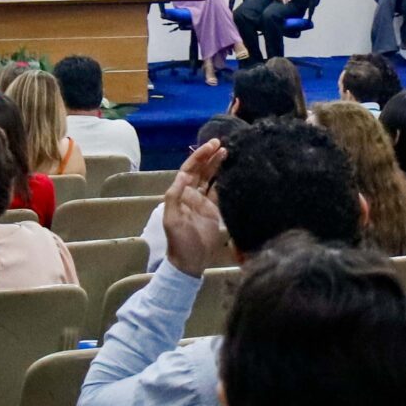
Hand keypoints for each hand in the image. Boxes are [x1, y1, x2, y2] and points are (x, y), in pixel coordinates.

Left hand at [161, 139, 229, 276]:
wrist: (190, 262)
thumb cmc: (179, 241)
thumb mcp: (172, 219)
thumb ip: (175, 196)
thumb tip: (184, 175)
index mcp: (180, 193)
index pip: (189, 169)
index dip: (199, 156)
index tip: (211, 145)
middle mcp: (192, 195)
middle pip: (201, 170)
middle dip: (210, 156)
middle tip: (222, 143)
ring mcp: (204, 203)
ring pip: (211, 178)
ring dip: (218, 165)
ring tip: (228, 151)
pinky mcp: (215, 211)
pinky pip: (220, 192)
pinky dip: (226, 181)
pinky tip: (233, 171)